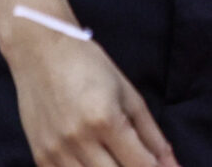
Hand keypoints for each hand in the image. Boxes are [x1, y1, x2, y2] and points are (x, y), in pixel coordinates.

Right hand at [9, 26, 176, 166]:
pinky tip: (98, 162)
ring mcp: (55, 151)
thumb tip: (172, 164)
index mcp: (105, 120)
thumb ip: (152, 135)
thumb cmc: (91, 68)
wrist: (42, 54)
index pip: (139, 164)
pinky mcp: (40, 155)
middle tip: (142, 162)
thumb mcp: (130, 96)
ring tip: (121, 160)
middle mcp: (78, 140)